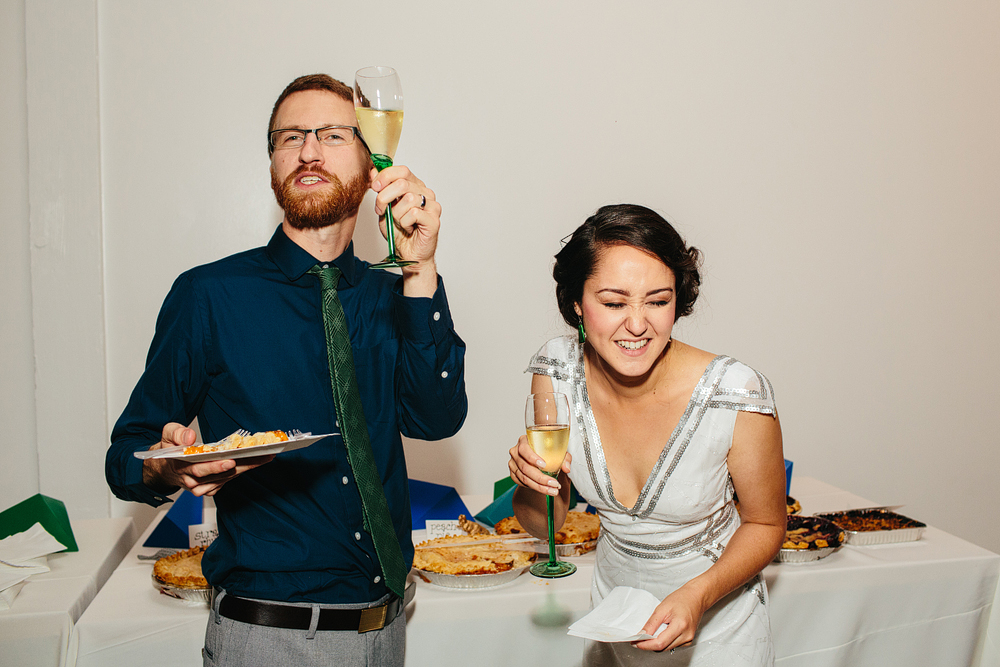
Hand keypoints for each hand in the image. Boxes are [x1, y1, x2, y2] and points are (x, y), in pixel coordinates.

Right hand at [142, 423, 274, 496]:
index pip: (199, 469)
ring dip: (248, 467)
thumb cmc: (170, 449)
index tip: (230, 461)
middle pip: (220, 475)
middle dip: (242, 465)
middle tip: (262, 456)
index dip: (215, 467)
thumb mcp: (168, 434)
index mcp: (180, 467)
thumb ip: (177, 433)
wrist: (165, 467)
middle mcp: (192, 480)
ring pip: (227, 478)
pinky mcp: (210, 488)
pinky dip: (242, 471)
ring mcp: (201, 486)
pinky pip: (228, 480)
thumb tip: (190, 437)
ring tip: (266, 456)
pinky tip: (255, 462)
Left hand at [370, 165, 439, 266]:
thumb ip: (380, 189)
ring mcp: (432, 206)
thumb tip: (373, 170)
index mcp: (414, 187)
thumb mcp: (384, 207)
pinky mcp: (434, 219)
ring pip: (407, 199)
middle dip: (385, 197)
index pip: (402, 171)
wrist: (408, 253)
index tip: (375, 186)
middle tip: (381, 209)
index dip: (386, 176)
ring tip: (400, 223)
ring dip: (396, 214)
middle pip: (402, 183)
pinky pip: (413, 213)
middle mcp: (425, 193)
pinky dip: (405, 223)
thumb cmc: (398, 231)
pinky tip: (408, 228)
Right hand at [507, 434, 571, 496]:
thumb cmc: (546, 451)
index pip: (524, 449)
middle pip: (525, 467)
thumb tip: (566, 468)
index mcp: (523, 441)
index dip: (533, 458)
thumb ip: (564, 458)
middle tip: (553, 483)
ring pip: (524, 477)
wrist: (538, 458)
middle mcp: (515, 452)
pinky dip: (533, 487)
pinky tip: (544, 489)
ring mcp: (513, 463)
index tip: (544, 465)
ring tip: (552, 490)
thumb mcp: (557, 451)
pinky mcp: (513, 474)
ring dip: (539, 486)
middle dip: (540, 478)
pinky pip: (521, 483)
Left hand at [632, 585, 706, 651]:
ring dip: (657, 643)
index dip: (646, 645)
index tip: (636, 643)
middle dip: (649, 644)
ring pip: (667, 648)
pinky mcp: (688, 641)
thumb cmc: (682, 599)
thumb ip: (651, 623)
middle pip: (663, 647)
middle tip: (640, 637)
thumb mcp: (662, 608)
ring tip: (653, 630)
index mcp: (680, 625)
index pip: (660, 643)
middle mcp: (686, 635)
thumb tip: (642, 634)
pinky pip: (672, 645)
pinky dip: (664, 641)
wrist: (696, 598)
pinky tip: (662, 631)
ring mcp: (688, 639)